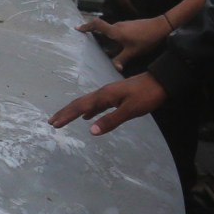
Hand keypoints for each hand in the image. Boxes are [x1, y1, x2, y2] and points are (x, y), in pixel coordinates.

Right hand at [50, 72, 168, 136]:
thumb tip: (90, 131)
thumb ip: (110, 120)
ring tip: (65, 119)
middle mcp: (103, 93)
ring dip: (75, 111)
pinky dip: (88, 110)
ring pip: (87, 103)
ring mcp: (109, 93)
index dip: (66, 115)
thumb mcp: (130, 110)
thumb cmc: (147, 95)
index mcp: (104, 96)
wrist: (161, 81)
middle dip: (65, 112)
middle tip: (52, 122)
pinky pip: (96, 104)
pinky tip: (88, 116)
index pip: (80, 107)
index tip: (54, 123)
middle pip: (80, 103)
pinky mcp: (116, 95)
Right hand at [79, 13, 172, 71]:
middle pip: (102, 27)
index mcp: (115, 31)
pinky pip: (117, 31)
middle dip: (93, 32)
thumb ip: (121, 59)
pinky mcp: (130, 26)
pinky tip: (118, 45)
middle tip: (86, 40)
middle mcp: (117, 25)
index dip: (86, 26)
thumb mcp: (133, 52)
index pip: (97, 25)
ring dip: (104, 36)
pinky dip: (113, 36)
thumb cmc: (146, 39)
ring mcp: (124, 24)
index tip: (77, 29)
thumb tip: (114, 68)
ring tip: (102, 45)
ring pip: (110, 30)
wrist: (161, 26)